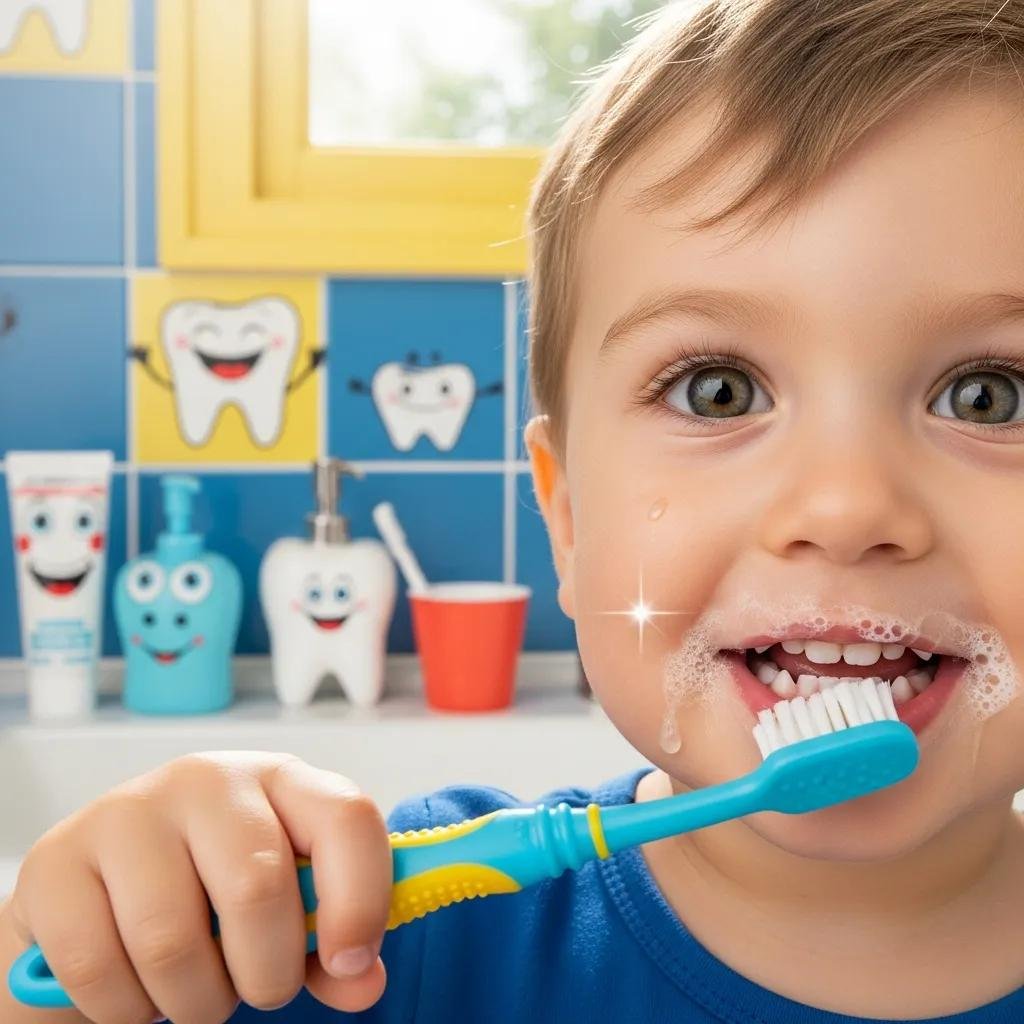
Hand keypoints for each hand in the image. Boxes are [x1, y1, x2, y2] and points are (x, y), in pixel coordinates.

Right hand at [6, 752, 392, 1021]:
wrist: (101, 886)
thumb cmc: (211, 890)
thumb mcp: (283, 904)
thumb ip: (328, 941)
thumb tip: (364, 981)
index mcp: (280, 780)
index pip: (346, 818)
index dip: (361, 900)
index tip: (349, 964)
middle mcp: (206, 779)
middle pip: (257, 889)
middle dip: (265, 975)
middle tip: (253, 988)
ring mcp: (127, 811)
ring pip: (172, 942)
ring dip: (195, 1001)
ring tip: (195, 988)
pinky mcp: (55, 859)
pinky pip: (97, 968)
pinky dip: (125, 1010)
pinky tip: (136, 986)